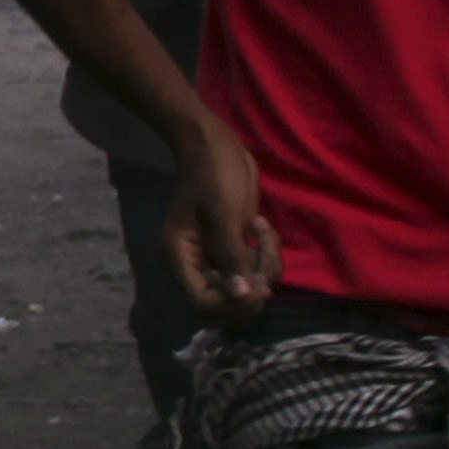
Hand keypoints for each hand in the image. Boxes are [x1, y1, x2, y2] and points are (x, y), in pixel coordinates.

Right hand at [161, 122, 279, 319]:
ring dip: (265, 267)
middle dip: (252, 288)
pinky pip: (257, 270)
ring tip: (263, 233)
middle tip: (266, 264)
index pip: (202, 304)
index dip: (230, 303)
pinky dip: (267, 255)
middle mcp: (196, 264)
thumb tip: (241, 296)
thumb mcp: (224, 214)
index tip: (256, 287)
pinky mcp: (234, 248)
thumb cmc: (214, 175)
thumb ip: (232, 257)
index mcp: (181, 258)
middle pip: (225, 304)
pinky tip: (260, 225)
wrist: (216, 145)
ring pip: (247, 287)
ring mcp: (216, 257)